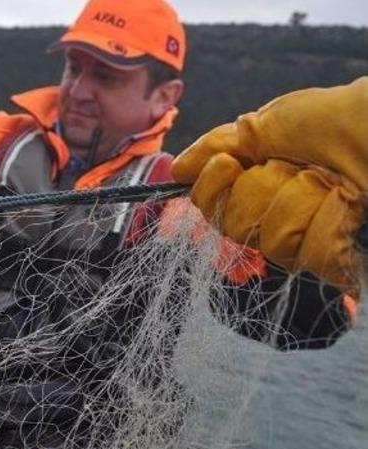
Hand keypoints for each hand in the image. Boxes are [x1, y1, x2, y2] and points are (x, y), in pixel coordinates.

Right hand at [171, 77, 367, 293]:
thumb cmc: (336, 120)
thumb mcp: (266, 122)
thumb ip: (216, 146)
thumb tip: (175, 170)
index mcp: (253, 178)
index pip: (207, 203)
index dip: (211, 187)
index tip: (230, 162)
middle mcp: (271, 209)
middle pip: (230, 225)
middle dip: (260, 190)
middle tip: (291, 168)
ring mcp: (301, 235)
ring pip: (267, 239)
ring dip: (297, 201)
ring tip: (329, 183)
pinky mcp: (328, 256)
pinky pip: (304, 253)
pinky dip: (324, 222)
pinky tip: (346, 205)